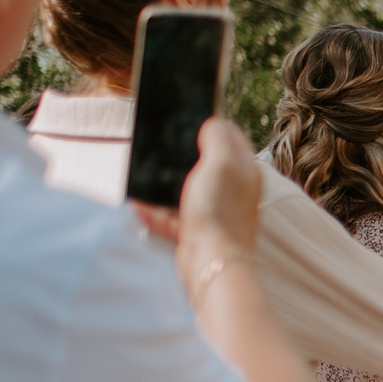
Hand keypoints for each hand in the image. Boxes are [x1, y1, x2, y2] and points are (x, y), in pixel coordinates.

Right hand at [141, 117, 261, 277]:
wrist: (212, 263)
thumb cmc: (220, 212)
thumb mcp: (221, 163)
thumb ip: (219, 137)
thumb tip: (214, 122)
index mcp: (244, 170)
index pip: (230, 137)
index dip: (210, 126)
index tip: (187, 118)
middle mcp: (233, 190)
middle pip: (205, 163)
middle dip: (181, 155)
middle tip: (161, 146)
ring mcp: (214, 211)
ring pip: (184, 190)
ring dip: (163, 185)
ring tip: (144, 174)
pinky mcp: (196, 231)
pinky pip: (169, 217)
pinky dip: (154, 212)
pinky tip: (138, 205)